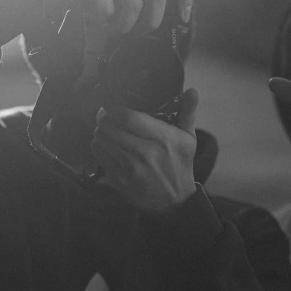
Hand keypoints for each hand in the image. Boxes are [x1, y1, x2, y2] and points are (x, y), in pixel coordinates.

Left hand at [90, 88, 198, 212]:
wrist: (175, 200)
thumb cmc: (179, 164)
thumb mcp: (188, 138)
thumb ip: (188, 112)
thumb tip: (192, 90)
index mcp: (161, 137)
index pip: (127, 116)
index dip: (112, 106)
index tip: (110, 102)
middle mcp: (143, 151)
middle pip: (108, 125)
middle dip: (104, 117)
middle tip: (107, 116)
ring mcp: (129, 167)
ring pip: (100, 138)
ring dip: (100, 131)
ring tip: (107, 130)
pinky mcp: (119, 179)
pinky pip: (98, 154)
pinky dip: (99, 146)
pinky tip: (106, 145)